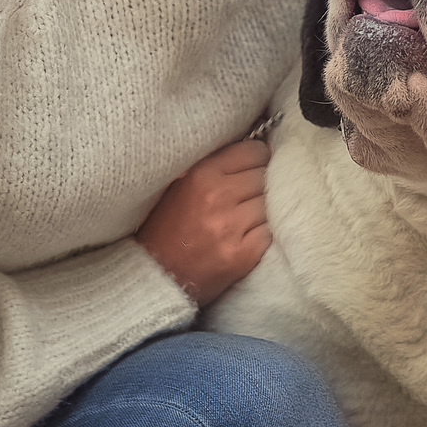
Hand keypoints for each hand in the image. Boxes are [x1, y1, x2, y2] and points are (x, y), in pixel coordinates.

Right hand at [136, 137, 271, 305]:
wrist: (156, 276)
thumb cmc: (166, 229)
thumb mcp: (179, 185)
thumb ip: (213, 167)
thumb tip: (254, 151)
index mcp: (201, 174)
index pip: (253, 152)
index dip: (257, 159)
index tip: (255, 166)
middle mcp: (218, 197)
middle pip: (264, 177)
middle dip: (260, 185)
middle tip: (248, 196)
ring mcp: (231, 227)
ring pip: (270, 205)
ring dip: (262, 212)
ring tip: (244, 219)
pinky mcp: (242, 255)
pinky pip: (269, 233)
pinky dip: (262, 235)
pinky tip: (246, 238)